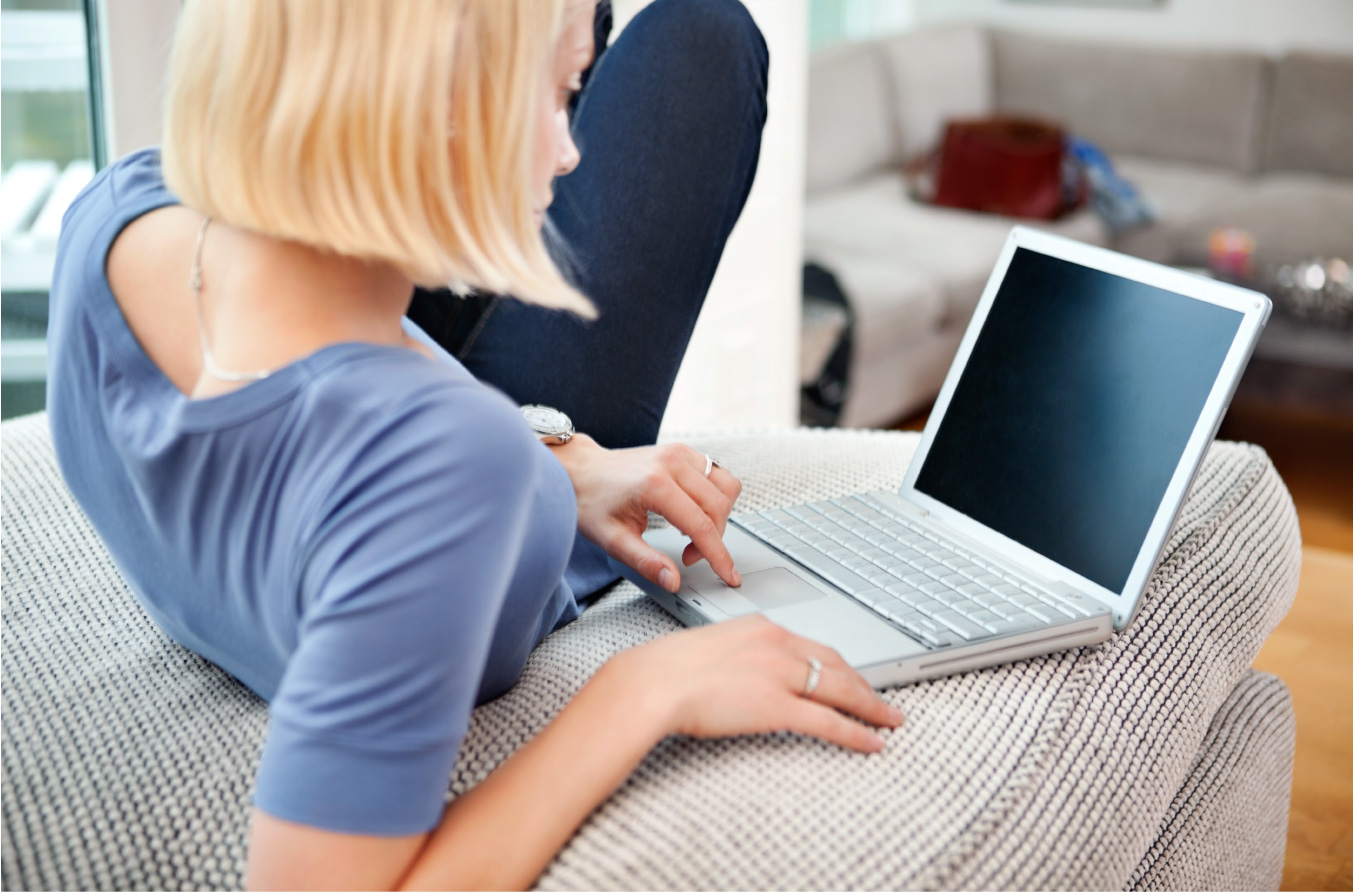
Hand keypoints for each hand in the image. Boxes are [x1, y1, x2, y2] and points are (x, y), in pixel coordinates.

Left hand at [552, 435, 742, 590]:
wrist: (580, 470)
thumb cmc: (591, 502)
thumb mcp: (613, 540)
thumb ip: (646, 562)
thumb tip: (673, 581)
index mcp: (655, 485)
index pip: (702, 526)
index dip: (719, 556)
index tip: (729, 576)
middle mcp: (672, 463)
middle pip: (718, 508)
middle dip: (713, 540)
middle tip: (688, 556)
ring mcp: (680, 453)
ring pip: (726, 488)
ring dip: (719, 516)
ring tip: (693, 533)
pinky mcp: (683, 451)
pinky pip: (718, 474)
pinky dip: (715, 497)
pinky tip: (693, 511)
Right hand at [606, 615, 903, 752]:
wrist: (652, 681)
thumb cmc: (667, 669)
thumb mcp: (710, 649)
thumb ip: (736, 657)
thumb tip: (742, 675)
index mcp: (762, 628)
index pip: (814, 646)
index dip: (840, 665)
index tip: (853, 677)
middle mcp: (778, 645)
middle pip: (836, 665)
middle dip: (864, 684)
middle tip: (883, 701)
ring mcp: (781, 675)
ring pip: (842, 691)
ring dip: (871, 707)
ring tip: (890, 721)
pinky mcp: (778, 706)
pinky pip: (829, 722)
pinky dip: (857, 733)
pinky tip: (873, 743)